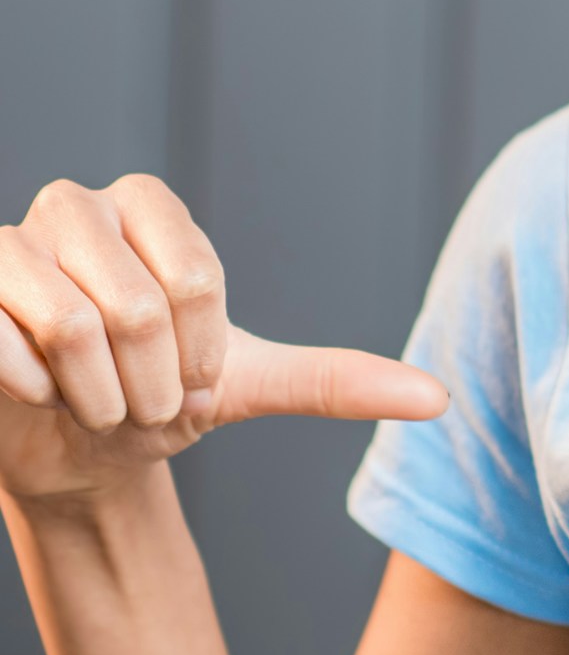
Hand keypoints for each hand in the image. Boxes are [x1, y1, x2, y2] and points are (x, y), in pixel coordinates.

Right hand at [0, 174, 444, 509]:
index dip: (197, 354)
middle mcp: (77, 206)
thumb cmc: (155, 397)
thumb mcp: (252, 385)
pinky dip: (32, 393)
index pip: (197, 281)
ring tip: (91, 400)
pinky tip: (35, 394)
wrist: (70, 449)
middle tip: (136, 401)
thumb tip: (439, 399)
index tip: (188, 376)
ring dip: (92, 394)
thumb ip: (339, 381)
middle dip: (146, 385)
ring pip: (68, 326)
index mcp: (150, 205)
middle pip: (135, 307)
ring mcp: (9, 242)